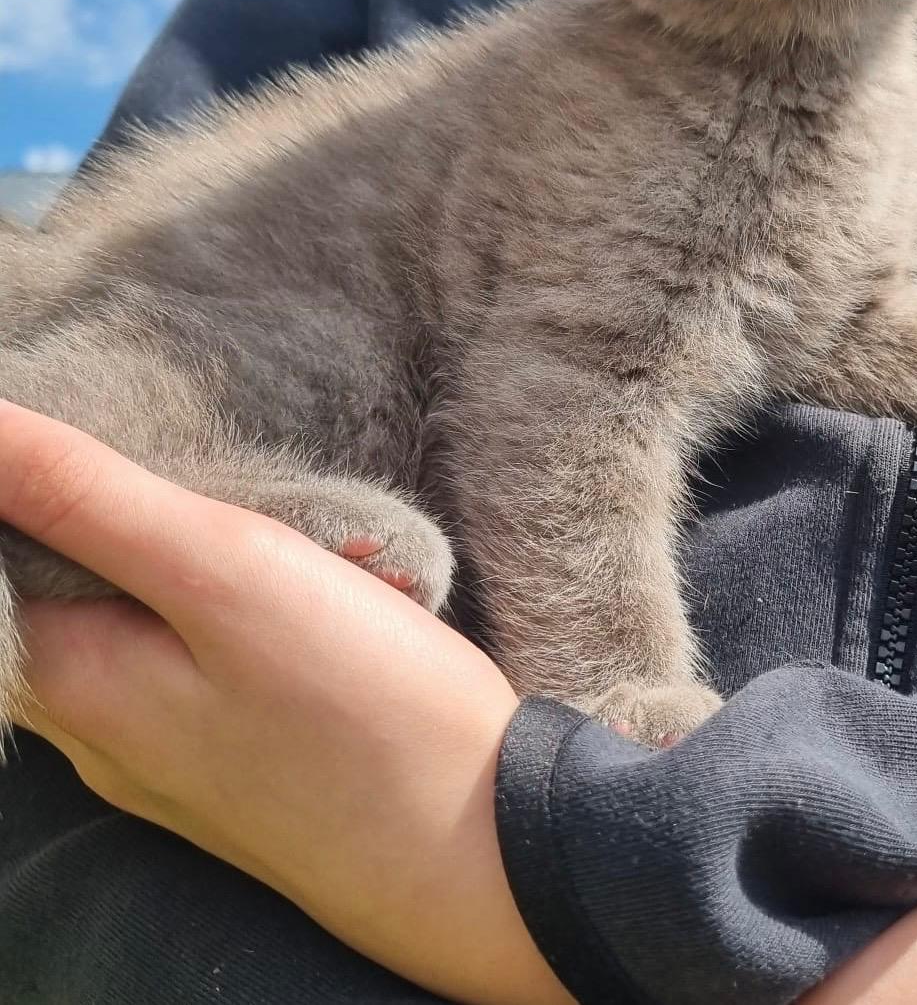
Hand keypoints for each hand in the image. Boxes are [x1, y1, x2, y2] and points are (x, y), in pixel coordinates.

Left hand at [0, 401, 572, 1004]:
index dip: (62, 481)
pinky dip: (283, 608)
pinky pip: (226, 658)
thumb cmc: (363, 713)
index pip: (10, 548)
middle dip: (176, 517)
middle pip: (90, 577)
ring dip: (248, 558)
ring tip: (343, 556)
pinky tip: (358, 600)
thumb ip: (88, 497)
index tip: (153, 450)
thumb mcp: (228, 573)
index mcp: (74, 682)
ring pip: (170, 613)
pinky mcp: (245, 761)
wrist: (484, 850)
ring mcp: (176, 756)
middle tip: (279, 506)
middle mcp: (105, 732)